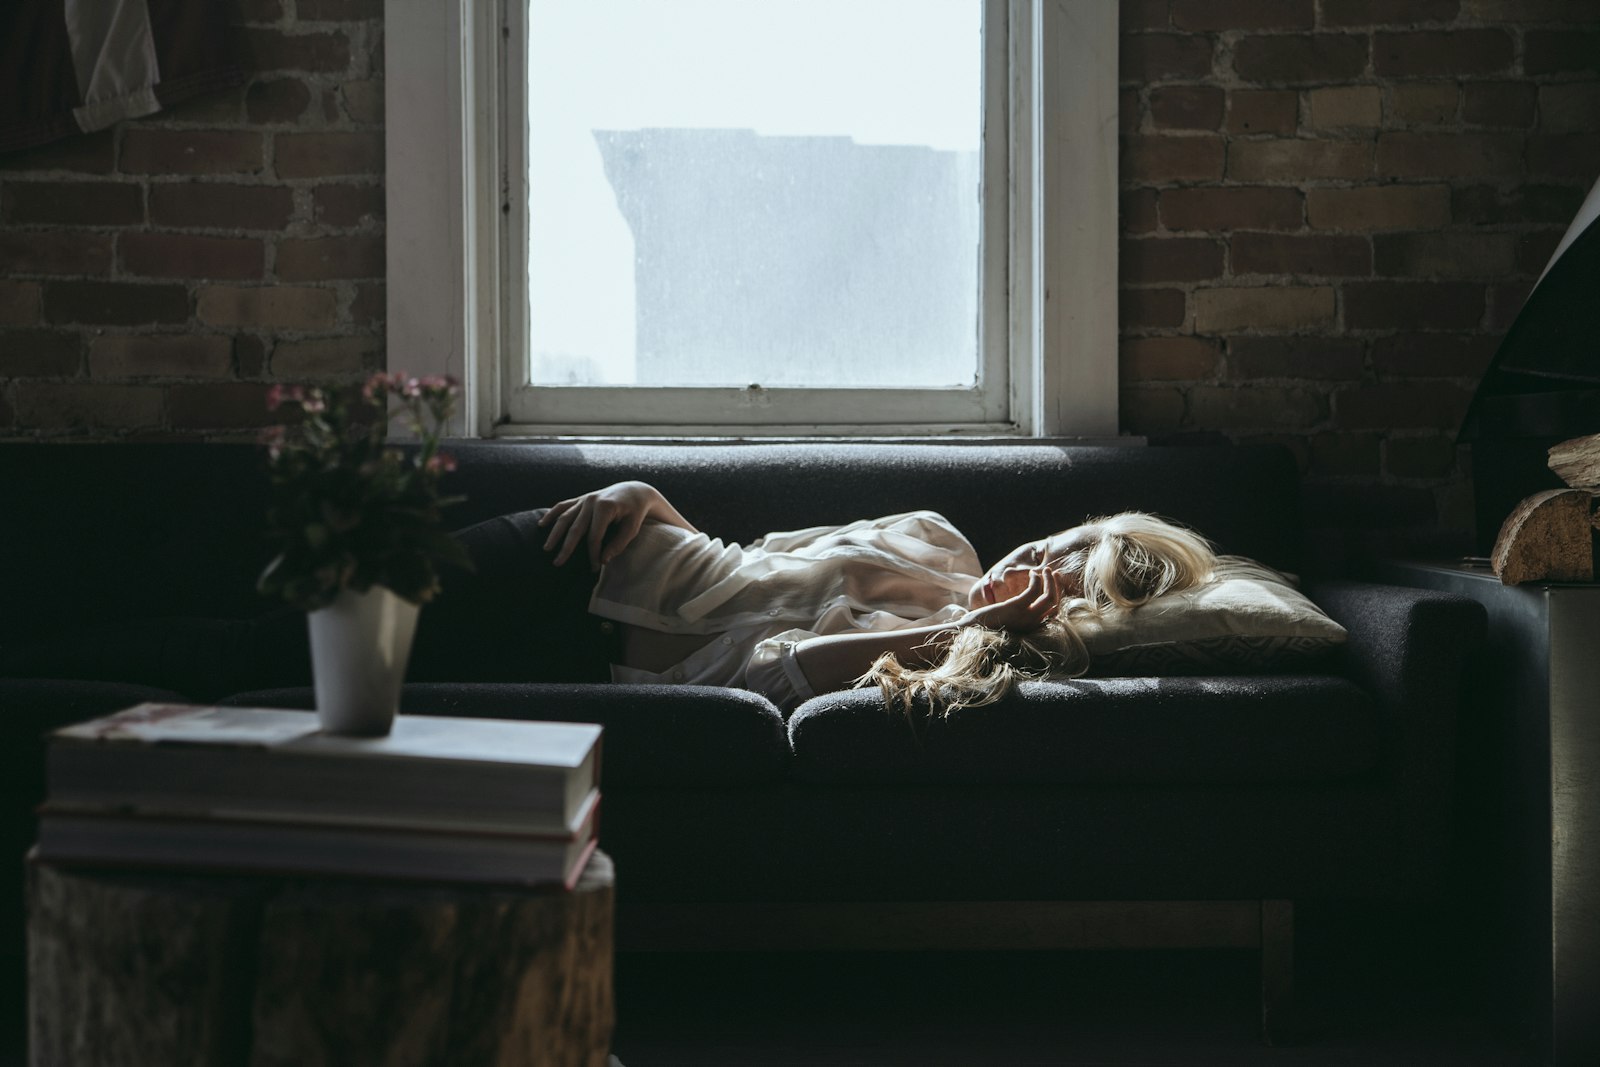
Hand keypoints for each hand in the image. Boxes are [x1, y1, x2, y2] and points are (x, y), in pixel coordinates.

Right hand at [538, 481, 661, 569]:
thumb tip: (603, 560)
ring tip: (547, 549)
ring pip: (565, 517)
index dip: (593, 554)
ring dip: (555, 533)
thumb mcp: (633, 528)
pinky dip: (552, 514)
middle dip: (566, 548)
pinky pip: (563, 506)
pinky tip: (542, 524)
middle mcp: (592, 501)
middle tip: (558, 563)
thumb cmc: (635, 512)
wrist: (634, 491)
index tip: (594, 568)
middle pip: (575, 528)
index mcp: (605, 507)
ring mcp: (585, 498)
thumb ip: (619, 544)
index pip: (594, 536)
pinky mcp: (581, 498)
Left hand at [961, 567, 1064, 633]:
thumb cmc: (983, 625)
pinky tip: (1032, 573)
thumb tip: (1023, 602)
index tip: (1054, 584)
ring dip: (1049, 580)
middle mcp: (1032, 625)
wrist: (969, 631)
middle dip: (1056, 586)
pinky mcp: (1016, 608)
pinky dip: (1036, 579)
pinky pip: (1034, 590)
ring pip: (1049, 597)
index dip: (1057, 596)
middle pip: (1055, 604)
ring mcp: (1026, 617)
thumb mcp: (1006, 620)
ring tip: (1046, 570)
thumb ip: (1017, 614)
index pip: (1054, 613)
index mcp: (1031, 629)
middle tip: (1053, 573)